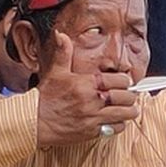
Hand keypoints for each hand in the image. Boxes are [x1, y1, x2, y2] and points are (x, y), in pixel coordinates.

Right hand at [35, 31, 140, 147]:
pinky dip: (119, 124)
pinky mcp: (93, 131)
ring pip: (126, 113)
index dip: (125, 81)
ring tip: (126, 108)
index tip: (124, 82)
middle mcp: (93, 100)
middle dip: (130, 95)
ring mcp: (94, 117)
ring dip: (129, 110)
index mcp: (87, 83)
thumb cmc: (45, 97)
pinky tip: (115, 120)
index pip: (120, 80)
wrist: (35, 120)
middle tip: (127, 95)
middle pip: (127, 97)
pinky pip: (117, 128)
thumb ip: (63, 53)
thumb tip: (61, 35)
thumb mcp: (55, 72)